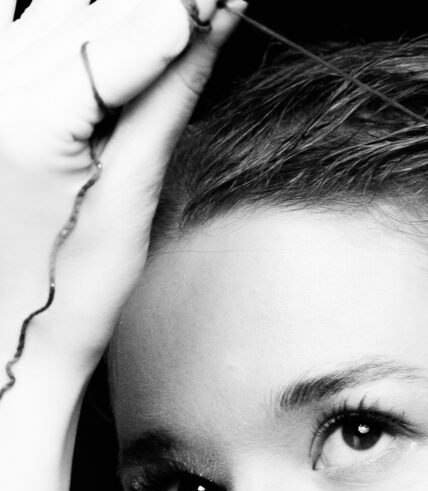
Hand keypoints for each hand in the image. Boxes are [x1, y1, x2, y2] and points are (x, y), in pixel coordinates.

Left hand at [0, 0, 241, 385]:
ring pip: (62, 12)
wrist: (16, 328)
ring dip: (126, 10)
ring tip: (186, 13)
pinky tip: (122, 24)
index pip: (120, 37)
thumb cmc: (70, 286)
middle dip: (160, 6)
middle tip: (215, 0)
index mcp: (28, 119)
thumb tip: (202, 28)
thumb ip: (165, 99)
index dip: (181, 11)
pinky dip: (83, 21)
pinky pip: (33, 28)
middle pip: (90, 12)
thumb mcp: (132, 192)